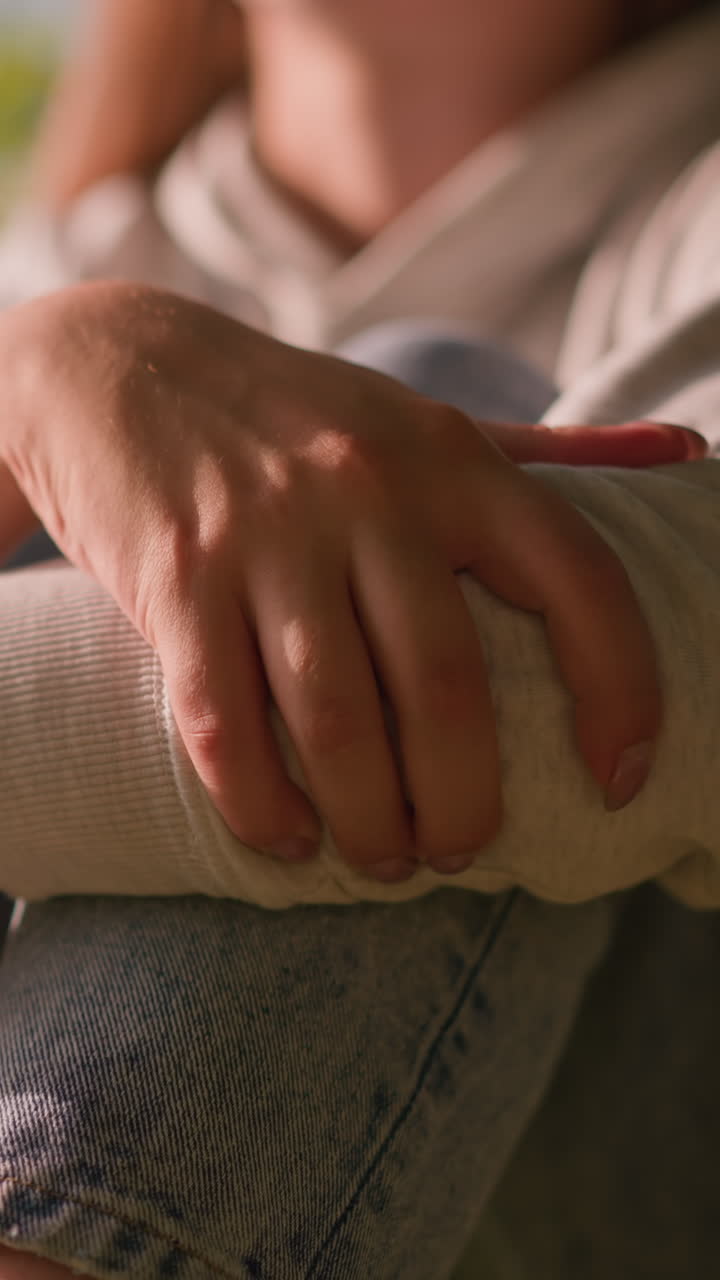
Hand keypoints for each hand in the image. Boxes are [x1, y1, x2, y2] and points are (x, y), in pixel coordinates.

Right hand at [0, 284, 701, 878]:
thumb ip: (554, 448)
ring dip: (370, 821)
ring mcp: (265, 534)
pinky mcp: (174, 578)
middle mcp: (367, 489)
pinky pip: (222, 724)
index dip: (622, 692)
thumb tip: (687, 451)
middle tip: (461, 847)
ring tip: (384, 857)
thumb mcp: (428, 418)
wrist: (121, 366)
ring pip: (336, 724)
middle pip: (447, 688)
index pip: (578, 578)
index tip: (621, 778)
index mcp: (451, 457)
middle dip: (466, 801)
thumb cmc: (301, 414)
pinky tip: (286, 835)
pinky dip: (259, 803)